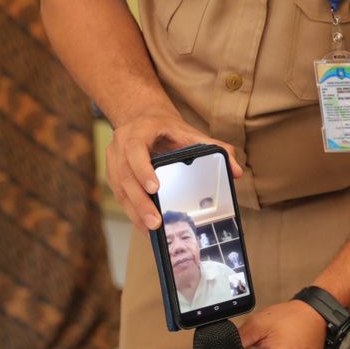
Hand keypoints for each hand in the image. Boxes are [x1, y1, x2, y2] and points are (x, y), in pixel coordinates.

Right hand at [105, 110, 240, 230]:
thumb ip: (214, 147)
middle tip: (155, 222)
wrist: (141, 118)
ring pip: (120, 189)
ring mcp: (113, 162)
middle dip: (140, 201)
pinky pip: (120, 196)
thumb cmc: (166, 127)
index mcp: (138, 132)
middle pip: (125, 176)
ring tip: (151, 230)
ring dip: (135, 211)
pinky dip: (132, 212)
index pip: (135, 149)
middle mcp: (120, 146)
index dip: (142, 169)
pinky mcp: (113, 175)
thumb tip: (237, 171)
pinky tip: (144, 228)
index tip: (155, 188)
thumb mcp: (189, 132)